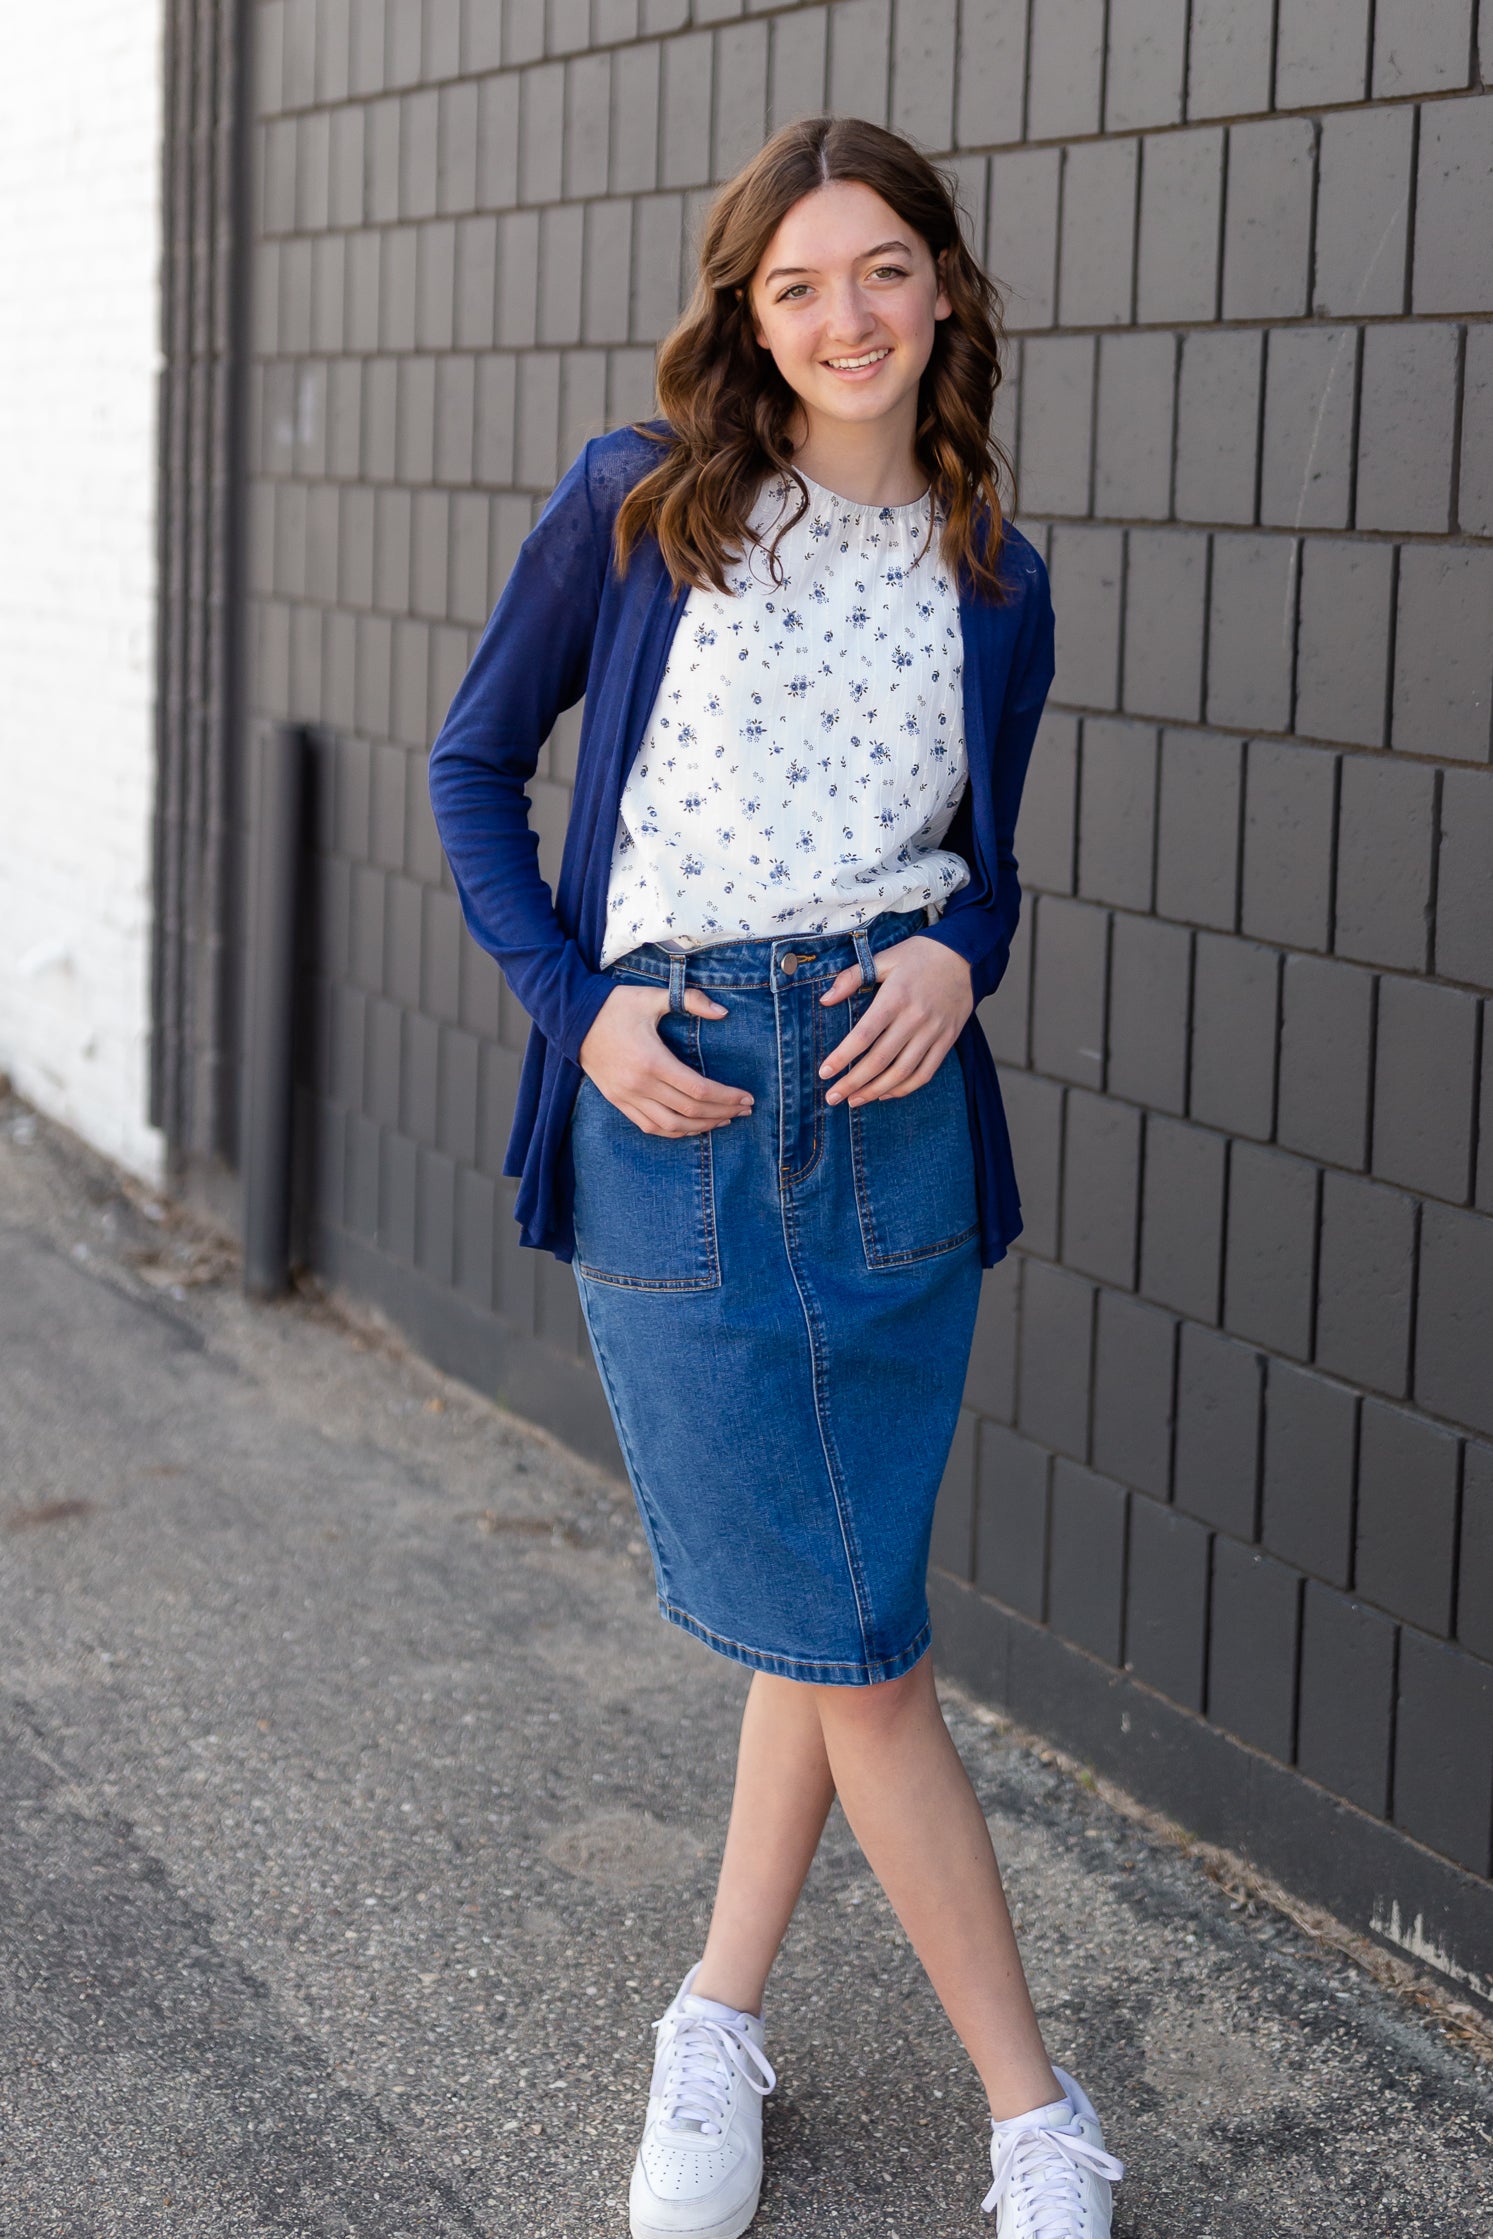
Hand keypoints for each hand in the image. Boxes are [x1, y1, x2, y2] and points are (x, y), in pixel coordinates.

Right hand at [578, 983, 752, 1136]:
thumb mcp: (652, 997)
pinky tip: (692, 1127)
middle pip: (689, 1111)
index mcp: (652, 1061)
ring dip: (701, 1127)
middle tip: (745, 1109)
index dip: (726, 1096)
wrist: (572, 1018)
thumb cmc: (615, 1005)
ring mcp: (627, 1097)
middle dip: (722, 1112)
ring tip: (724, 1120)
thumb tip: (724, 1012)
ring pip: (671, 1126)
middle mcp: (640, 1085)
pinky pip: (650, 1127)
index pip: (698, 1090)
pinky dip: (674, 1132)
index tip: (747, 1097)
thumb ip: (691, 1000)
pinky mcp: (618, 1101)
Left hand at [816, 934, 972, 1106]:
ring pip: (902, 1072)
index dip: (842, 1057)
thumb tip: (825, 1000)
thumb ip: (852, 977)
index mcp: (895, 997)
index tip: (824, 1072)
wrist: (965, 955)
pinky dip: (904, 1088)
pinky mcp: (947, 1040)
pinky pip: (925, 1073)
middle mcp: (915, 1018)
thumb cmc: (919, 956)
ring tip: (853, 1101)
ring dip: (875, 1091)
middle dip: (853, 1083)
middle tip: (832, 1097)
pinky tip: (885, 1094)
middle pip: (880, 1060)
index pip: (863, 1035)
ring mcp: (933, 1032)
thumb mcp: (883, 958)